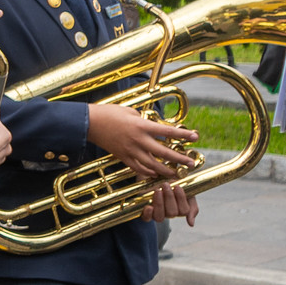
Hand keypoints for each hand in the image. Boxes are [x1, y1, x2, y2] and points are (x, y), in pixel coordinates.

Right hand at [86, 103, 200, 179]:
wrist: (89, 123)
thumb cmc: (109, 113)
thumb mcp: (129, 111)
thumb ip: (143, 119)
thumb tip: (152, 124)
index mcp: (141, 125)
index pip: (167, 131)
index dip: (183, 135)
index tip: (195, 137)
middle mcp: (138, 140)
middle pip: (163, 152)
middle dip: (179, 159)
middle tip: (190, 163)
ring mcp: (130, 150)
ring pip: (152, 164)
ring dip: (165, 170)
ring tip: (175, 173)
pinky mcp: (122, 156)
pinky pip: (137, 168)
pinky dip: (147, 172)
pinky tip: (154, 174)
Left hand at [141, 181, 199, 224]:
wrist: (157, 176)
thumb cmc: (173, 184)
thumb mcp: (188, 192)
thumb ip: (192, 207)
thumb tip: (191, 224)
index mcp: (180, 209)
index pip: (184, 211)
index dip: (181, 199)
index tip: (177, 186)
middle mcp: (169, 213)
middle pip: (172, 213)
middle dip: (169, 198)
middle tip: (166, 184)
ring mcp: (157, 213)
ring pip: (160, 216)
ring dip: (159, 203)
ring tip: (158, 190)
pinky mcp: (146, 211)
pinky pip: (146, 218)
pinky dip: (148, 214)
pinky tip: (149, 207)